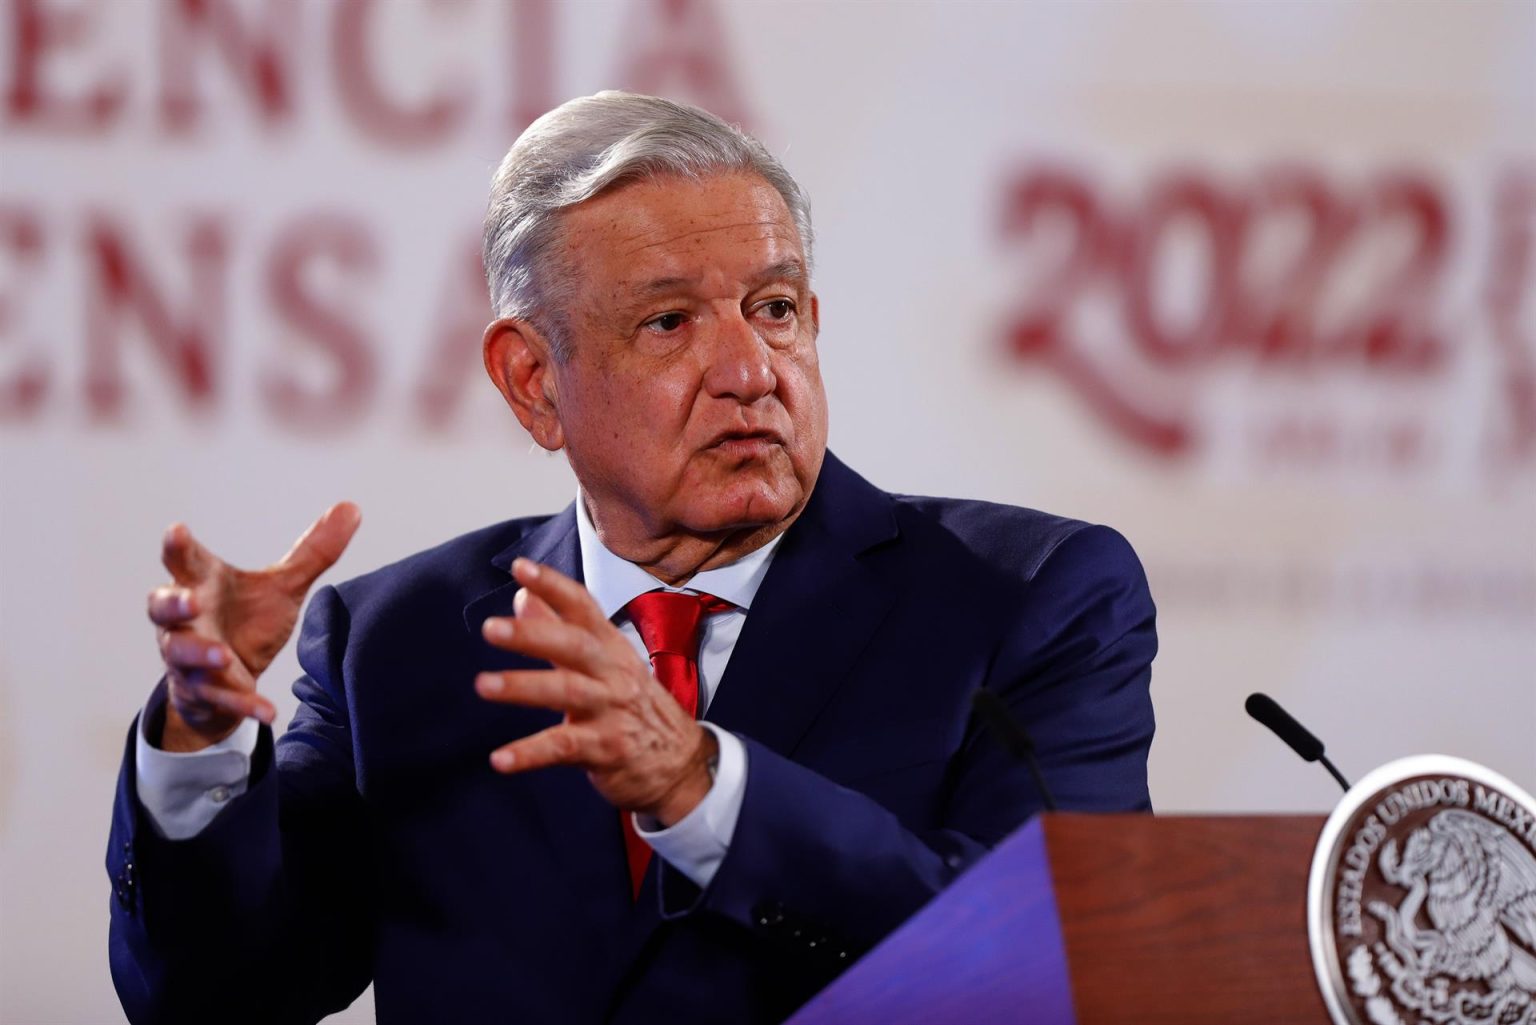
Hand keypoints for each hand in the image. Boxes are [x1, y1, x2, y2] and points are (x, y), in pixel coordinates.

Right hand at [145, 503, 361, 751]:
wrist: (231, 676)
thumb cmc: (246, 619)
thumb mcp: (283, 586)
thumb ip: (313, 551)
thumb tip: (352, 507)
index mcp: (204, 583)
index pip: (185, 561)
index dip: (179, 547)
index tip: (178, 531)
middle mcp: (187, 619)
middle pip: (163, 607)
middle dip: (173, 603)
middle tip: (190, 600)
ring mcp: (190, 657)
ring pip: (181, 653)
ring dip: (199, 653)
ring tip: (221, 654)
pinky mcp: (205, 691)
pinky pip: (221, 697)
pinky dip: (243, 703)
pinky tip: (268, 711)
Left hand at [476, 558, 715, 825]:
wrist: (681, 763)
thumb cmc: (634, 706)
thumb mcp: (604, 663)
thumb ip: (559, 629)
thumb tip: (521, 597)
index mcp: (611, 647)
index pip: (583, 608)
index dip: (553, 586)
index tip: (521, 567)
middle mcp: (614, 673)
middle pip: (574, 645)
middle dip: (532, 634)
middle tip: (490, 628)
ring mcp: (612, 711)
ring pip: (567, 692)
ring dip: (523, 687)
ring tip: (484, 684)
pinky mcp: (606, 749)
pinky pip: (563, 748)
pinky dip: (529, 754)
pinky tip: (499, 759)